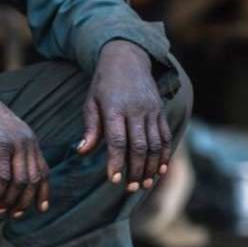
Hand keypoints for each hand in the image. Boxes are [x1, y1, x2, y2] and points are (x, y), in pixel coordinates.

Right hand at [0, 70, 49, 217]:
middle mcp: (27, 142)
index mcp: (30, 140)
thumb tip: (12, 173)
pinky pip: (2, 177)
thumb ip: (12, 149)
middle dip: (24, 202)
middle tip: (13, 214)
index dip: (43, 192)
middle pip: (33, 181)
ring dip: (9, 201)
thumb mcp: (3, 133)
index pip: (44, 171)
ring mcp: (14, 143)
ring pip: (19, 182)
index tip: (41, 209)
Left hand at [77, 40, 171, 191]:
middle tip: (132, 188)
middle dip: (136, 170)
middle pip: (139, 145)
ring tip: (146, 184)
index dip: (117, 162)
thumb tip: (82, 151)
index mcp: (114, 107)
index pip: (117, 140)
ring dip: (151, 166)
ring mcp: (151, 109)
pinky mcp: (160, 110)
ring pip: (154, 143)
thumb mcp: (91, 101)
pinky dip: (164, 154)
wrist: (127, 58)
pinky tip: (161, 169)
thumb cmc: (104, 84)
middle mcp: (135, 109)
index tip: (113, 180)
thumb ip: (90, 128)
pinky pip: (165, 135)